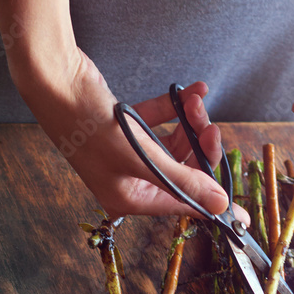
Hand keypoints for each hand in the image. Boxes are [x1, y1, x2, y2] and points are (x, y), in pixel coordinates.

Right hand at [22, 50, 247, 220]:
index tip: (240, 216)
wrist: (52, 77)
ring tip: (196, 103)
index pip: (181, 205)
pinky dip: (175, 108)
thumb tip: (219, 203)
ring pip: (171, 144)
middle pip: (181, 172)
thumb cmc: (89, 125)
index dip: (212, 204)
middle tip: (212, 129)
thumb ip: (184, 181)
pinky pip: (158, 121)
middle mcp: (128, 179)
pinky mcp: (122, 125)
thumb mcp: (142, 160)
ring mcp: (125, 152)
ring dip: (189, 124)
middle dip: (200, 148)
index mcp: (129, 198)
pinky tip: (194, 91)